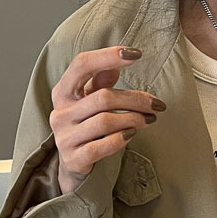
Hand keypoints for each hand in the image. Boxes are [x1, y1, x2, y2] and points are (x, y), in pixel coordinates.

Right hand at [49, 46, 166, 194]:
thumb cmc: (85, 125)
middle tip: (156, 105)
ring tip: (148, 120)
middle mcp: (60, 113)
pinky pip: (101, 146)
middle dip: (135, 100)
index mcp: (63, 92)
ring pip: (105, 122)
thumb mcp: (89, 100)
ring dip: (133, 119)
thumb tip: (116, 64)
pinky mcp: (74, 158)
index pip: (82, 64)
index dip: (108, 56)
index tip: (136, 54)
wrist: (73, 163)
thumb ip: (100, 81)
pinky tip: (132, 134)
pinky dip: (120, 139)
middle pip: (103, 98)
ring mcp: (65, 137)